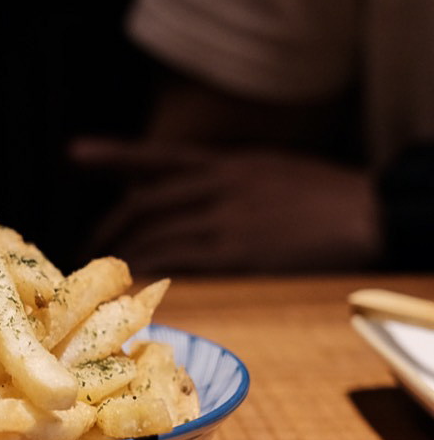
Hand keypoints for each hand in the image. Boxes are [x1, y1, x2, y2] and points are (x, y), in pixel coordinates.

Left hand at [70, 138, 381, 273]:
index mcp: (222, 162)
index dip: (112, 154)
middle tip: (91, 248)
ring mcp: (224, 218)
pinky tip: (139, 285)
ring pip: (157, 234)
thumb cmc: (316, 193)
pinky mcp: (236, 252)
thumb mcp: (263, 167)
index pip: (155, 155)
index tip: (75, 154)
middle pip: (144, 202)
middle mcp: (216, 185)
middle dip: (111, 227)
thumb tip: (174, 192)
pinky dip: (154, 272)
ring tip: (110, 274)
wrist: (364, 212)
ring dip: (128, 254)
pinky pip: (180, 262)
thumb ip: (218, 177)